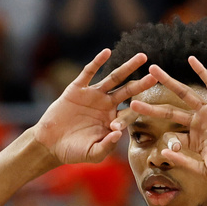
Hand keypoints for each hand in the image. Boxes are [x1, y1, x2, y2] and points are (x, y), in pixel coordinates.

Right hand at [33, 50, 156, 164]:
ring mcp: (93, 95)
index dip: (136, 111)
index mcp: (112, 121)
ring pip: (113, 78)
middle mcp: (106, 105)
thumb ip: (106, 146)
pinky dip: (97, 62)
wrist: (50, 143)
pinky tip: (107, 52)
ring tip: (142, 57)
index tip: (147, 107)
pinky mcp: (77, 88)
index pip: (130, 113)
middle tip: (156, 74)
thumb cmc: (73, 151)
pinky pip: (89, 72)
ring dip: (128, 67)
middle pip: (128, 91)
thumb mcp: (93, 153)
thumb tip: (118, 134)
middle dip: (142, 83)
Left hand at [128, 56, 206, 180]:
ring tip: (152, 70)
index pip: (171, 135)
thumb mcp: (204, 170)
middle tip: (133, 101)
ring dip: (168, 81)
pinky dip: (202, 71)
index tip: (169, 147)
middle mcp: (198, 124)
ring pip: (184, 94)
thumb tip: (164, 153)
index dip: (167, 142)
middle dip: (151, 107)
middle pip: (170, 112)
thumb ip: (184, 161)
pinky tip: (190, 59)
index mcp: (193, 140)